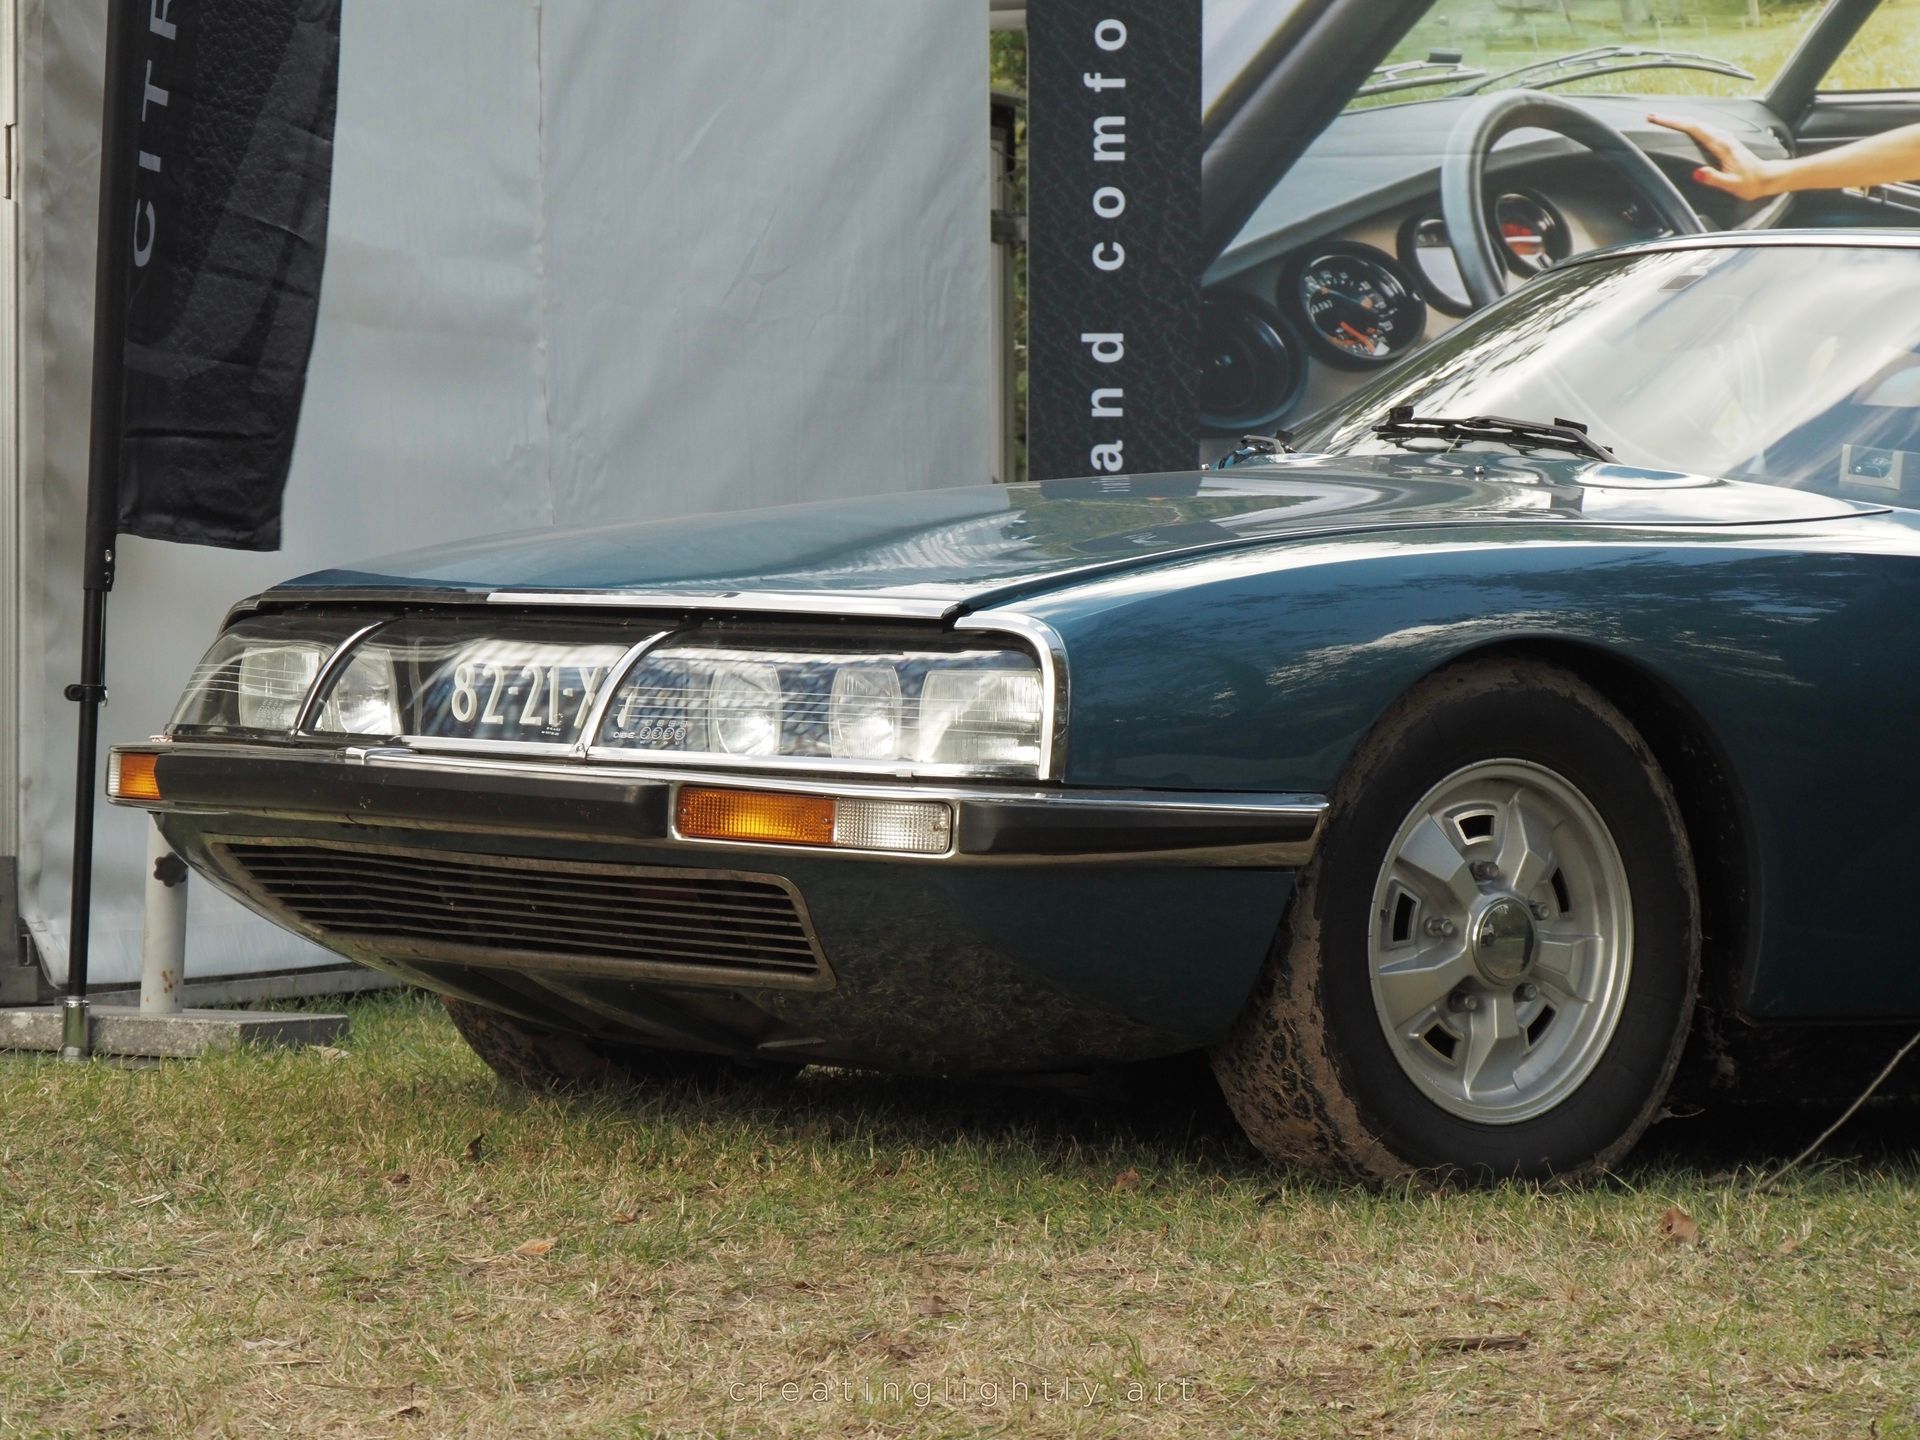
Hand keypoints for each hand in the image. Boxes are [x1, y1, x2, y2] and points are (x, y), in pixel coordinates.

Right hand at [1649, 113, 1780, 201]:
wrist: (1766, 177)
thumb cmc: (1750, 182)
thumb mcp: (1732, 185)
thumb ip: (1714, 179)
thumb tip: (1696, 173)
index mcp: (1721, 145)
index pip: (1693, 128)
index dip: (1674, 123)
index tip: (1657, 119)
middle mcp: (1722, 136)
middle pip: (1693, 122)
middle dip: (1671, 118)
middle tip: (1652, 117)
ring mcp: (1723, 136)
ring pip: (1697, 123)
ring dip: (1678, 120)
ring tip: (1662, 120)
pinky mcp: (1722, 140)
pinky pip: (1701, 128)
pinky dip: (1687, 125)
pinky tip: (1681, 127)